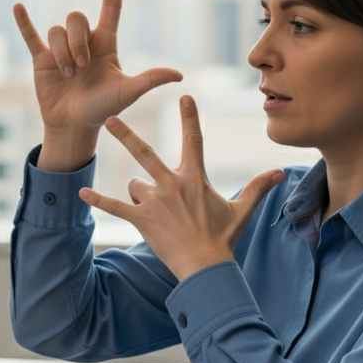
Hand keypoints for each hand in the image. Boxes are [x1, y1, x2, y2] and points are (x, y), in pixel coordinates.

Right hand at [13, 0, 182, 170]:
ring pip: (56, 31)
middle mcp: (84, 41)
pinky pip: (31, 36)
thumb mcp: (127, 93)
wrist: (74, 125)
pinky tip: (18, 7)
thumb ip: (149, 80)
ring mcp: (60, 49)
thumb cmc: (103, 109)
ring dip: (61, 53)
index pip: (111, 7)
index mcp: (106, 43)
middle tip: (80, 68)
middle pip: (76, 19)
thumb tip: (178, 75)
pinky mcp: (41, 60)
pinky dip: (24, 23)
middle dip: (77, 42)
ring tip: (67, 76)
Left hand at [78, 96, 284, 280]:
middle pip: (145, 153)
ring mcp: (155, 202)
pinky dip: (98, 200)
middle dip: (127, 135)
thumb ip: (257, 187)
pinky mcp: (141, 219)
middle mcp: (172, 185)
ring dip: (139, 194)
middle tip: (112, 117)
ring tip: (157, 214)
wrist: (206, 266)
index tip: (184, 95)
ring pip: (135, 185)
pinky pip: (115, 206)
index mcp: (195, 179)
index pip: (194, 140)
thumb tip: (281, 172)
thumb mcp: (241, 210)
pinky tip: (81, 192)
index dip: (189, 117)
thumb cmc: (223, 238)